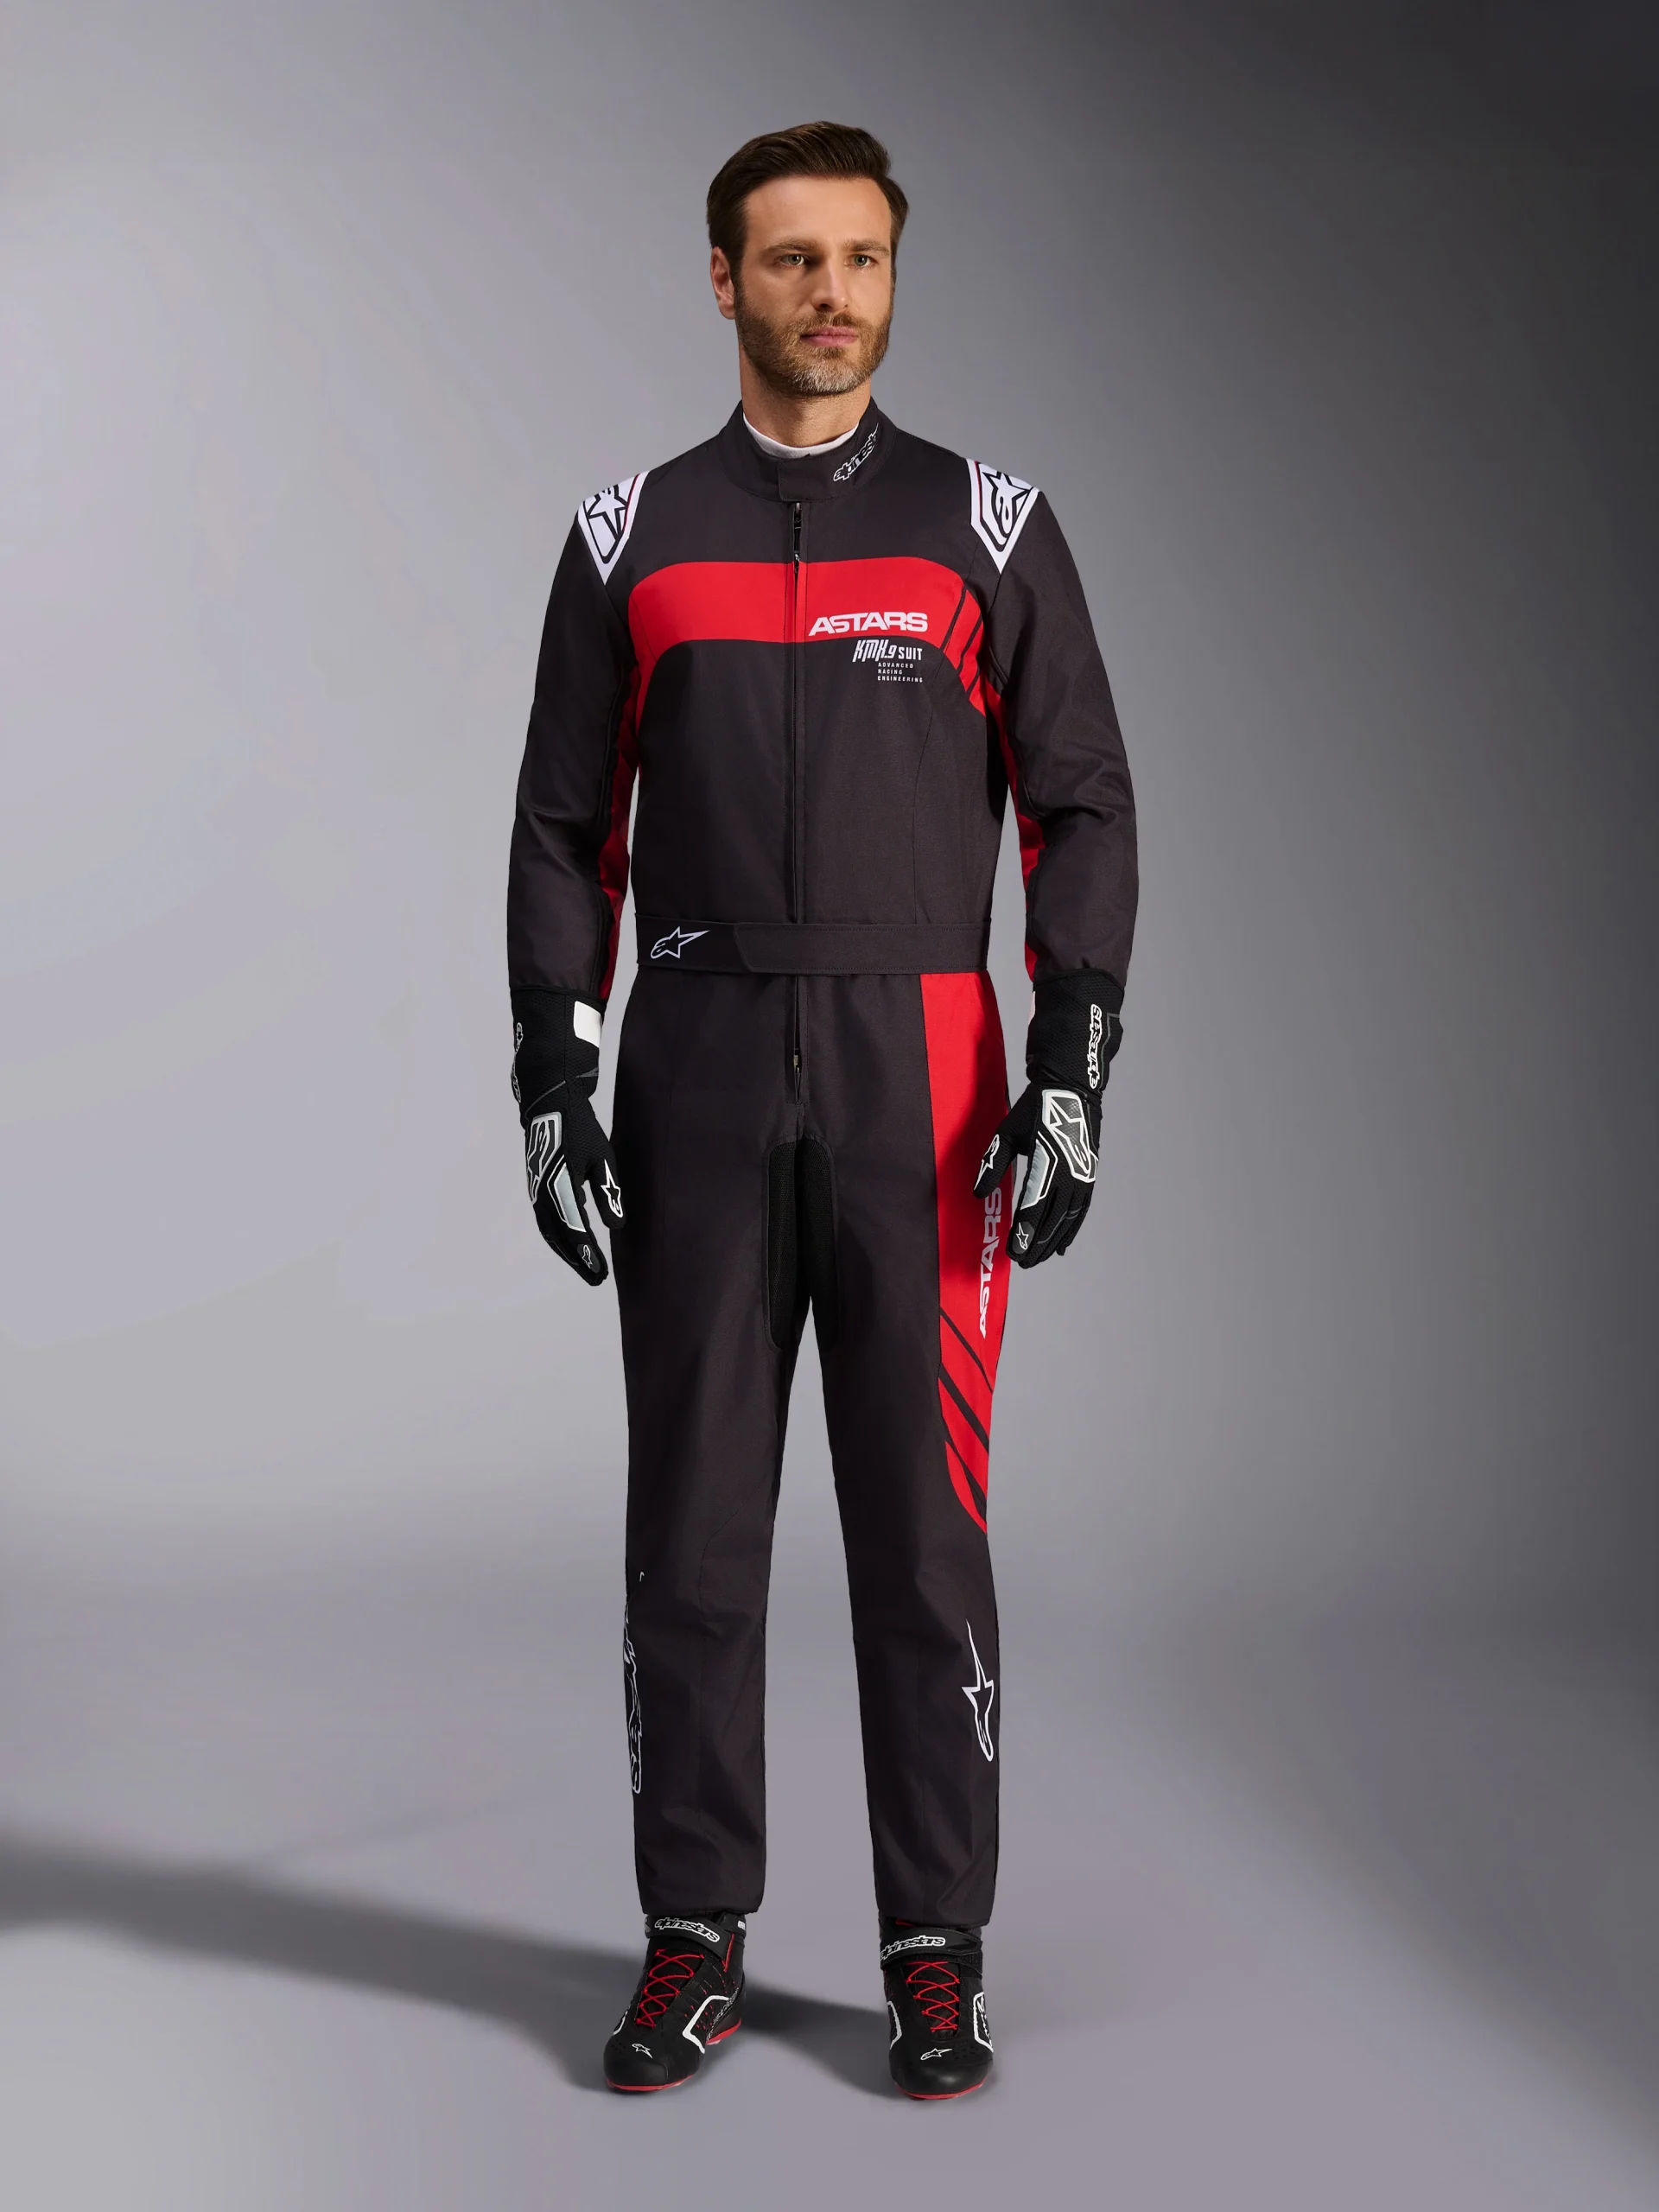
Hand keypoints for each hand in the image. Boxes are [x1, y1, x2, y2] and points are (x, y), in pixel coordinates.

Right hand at [511, 987, 621, 1286]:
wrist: (548, 1102)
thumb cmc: (580, 1127)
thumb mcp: (602, 1157)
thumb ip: (608, 1192)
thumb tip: (616, 1227)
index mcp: (561, 1182)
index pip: (575, 1228)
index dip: (588, 1253)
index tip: (601, 1272)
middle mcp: (543, 1190)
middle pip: (558, 1236)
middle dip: (577, 1260)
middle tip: (596, 1278)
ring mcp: (536, 1189)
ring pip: (549, 1230)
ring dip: (567, 1251)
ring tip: (586, 1267)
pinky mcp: (536, 1186)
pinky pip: (546, 1219)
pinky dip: (560, 1235)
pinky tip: (576, 1243)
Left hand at [974, 1084, 1098, 1265]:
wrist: (1072, 1091)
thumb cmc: (1034, 1110)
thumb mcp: (1006, 1133)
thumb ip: (992, 1163)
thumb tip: (978, 1193)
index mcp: (1045, 1163)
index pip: (1032, 1208)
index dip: (1023, 1233)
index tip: (1012, 1252)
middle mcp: (1068, 1174)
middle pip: (1051, 1220)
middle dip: (1035, 1244)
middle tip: (1022, 1263)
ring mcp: (1081, 1177)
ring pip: (1066, 1220)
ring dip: (1051, 1242)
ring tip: (1037, 1259)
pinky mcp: (1088, 1177)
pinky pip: (1080, 1212)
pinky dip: (1070, 1231)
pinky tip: (1061, 1246)